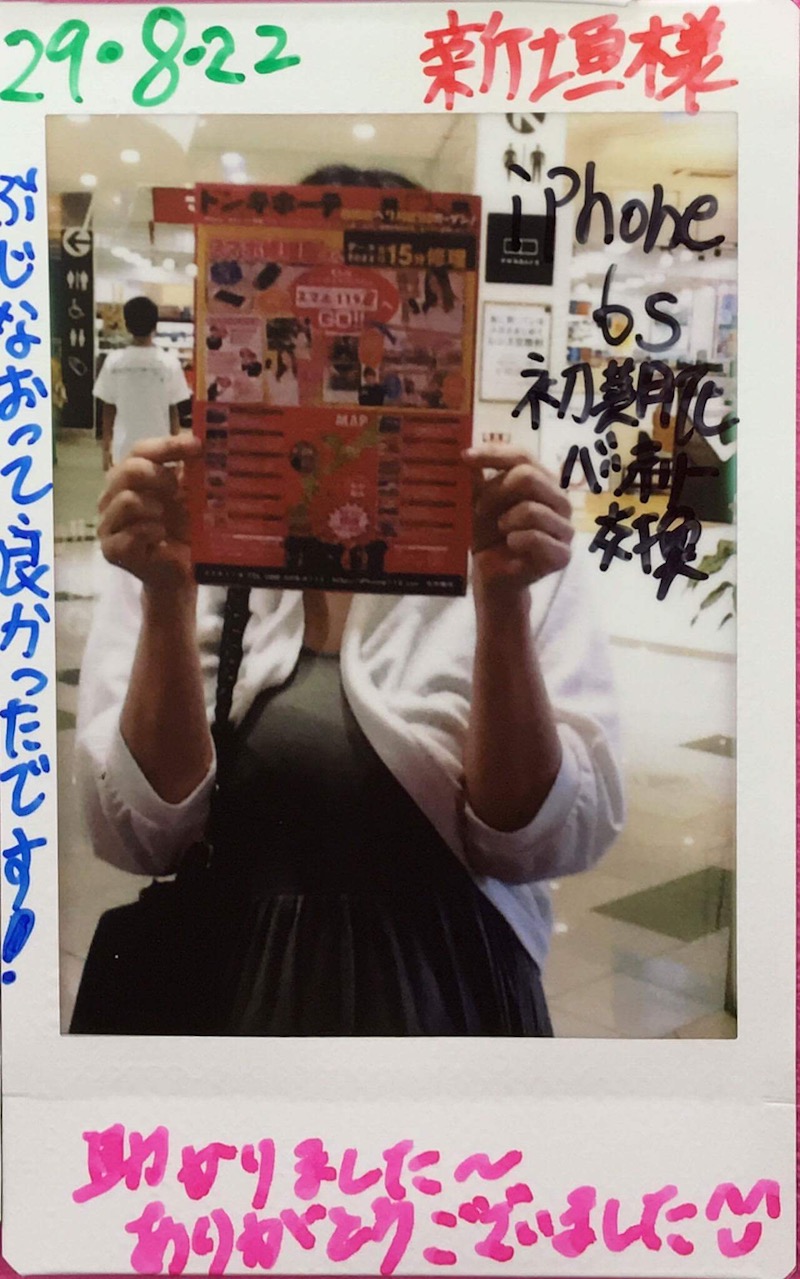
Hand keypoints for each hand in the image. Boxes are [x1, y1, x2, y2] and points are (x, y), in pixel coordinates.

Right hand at [97, 433, 201, 594]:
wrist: (181, 572)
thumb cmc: (183, 530)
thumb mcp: (191, 496)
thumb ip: (191, 471)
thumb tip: (204, 440)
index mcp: (131, 477)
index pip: (141, 450)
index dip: (168, 445)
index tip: (197, 445)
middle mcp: (113, 496)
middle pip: (127, 469)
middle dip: (158, 476)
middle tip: (177, 489)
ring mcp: (108, 523)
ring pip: (126, 500)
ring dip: (154, 507)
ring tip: (166, 519)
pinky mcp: (111, 549)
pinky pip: (130, 533)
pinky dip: (151, 532)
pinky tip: (161, 537)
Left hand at [463, 444, 573, 594]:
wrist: (492, 574)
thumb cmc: (489, 534)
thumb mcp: (478, 502)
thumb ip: (477, 478)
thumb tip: (467, 453)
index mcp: (543, 482)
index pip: (523, 456)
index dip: (494, 453)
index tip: (465, 457)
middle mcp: (559, 500)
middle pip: (529, 477)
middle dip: (497, 493)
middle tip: (479, 509)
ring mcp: (565, 528)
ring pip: (532, 509)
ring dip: (505, 520)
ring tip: (499, 530)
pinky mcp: (562, 555)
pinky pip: (537, 538)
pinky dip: (516, 541)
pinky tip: (511, 545)